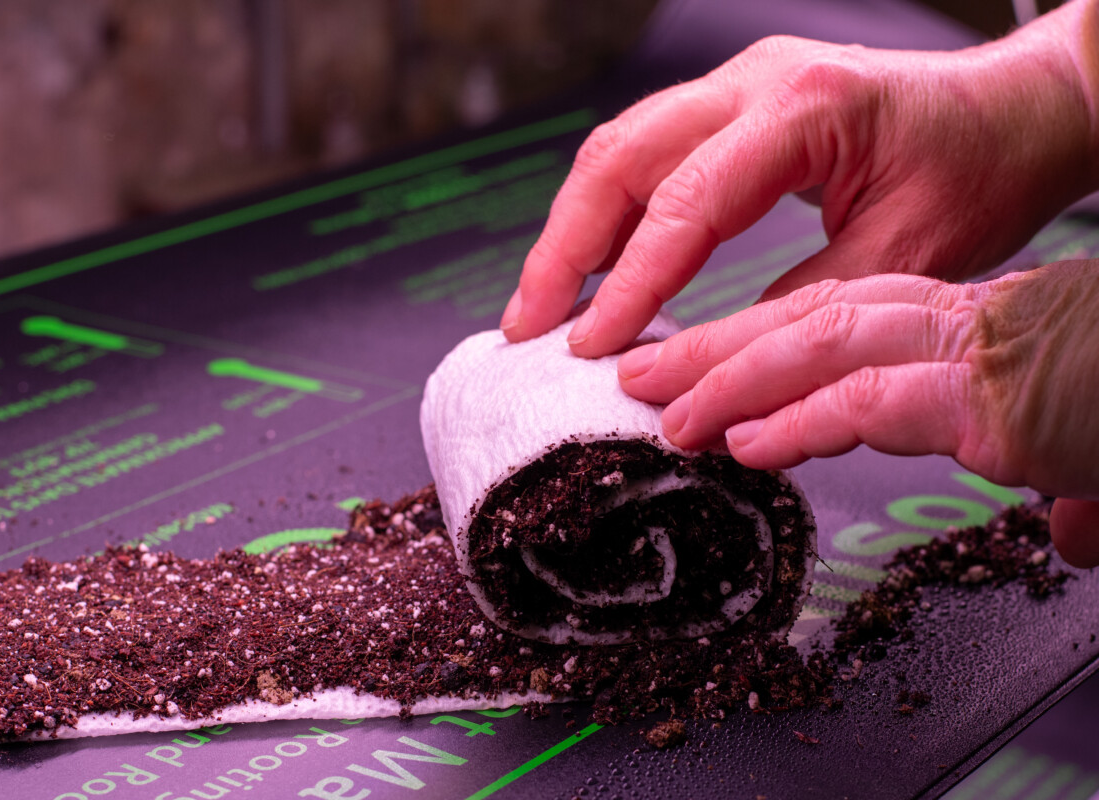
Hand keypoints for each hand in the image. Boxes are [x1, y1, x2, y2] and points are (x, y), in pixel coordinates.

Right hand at [501, 2, 1098, 356]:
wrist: (1010, 112)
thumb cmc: (978, 172)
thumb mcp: (906, 257)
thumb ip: (803, 310)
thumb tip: (712, 368)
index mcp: (805, 108)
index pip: (685, 200)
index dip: (630, 281)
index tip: (590, 348)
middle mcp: (755, 82)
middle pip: (620, 154)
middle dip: (564, 247)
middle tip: (530, 327)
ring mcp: (736, 87)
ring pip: (619, 148)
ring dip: (572, 230)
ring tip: (544, 307)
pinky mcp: (730, 108)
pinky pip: (647, 155)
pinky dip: (609, 216)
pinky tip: (592, 271)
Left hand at [615, 261, 1098, 566]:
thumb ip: (1065, 479)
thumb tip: (1073, 536)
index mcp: (973, 329)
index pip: (837, 321)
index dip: (756, 345)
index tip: (697, 375)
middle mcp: (963, 327)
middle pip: (808, 319)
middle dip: (714, 349)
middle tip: (641, 376)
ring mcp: (977, 356)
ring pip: (822, 343)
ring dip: (732, 378)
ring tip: (667, 412)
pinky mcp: (996, 400)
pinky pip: (872, 399)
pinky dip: (800, 419)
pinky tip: (744, 443)